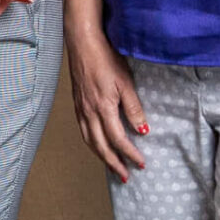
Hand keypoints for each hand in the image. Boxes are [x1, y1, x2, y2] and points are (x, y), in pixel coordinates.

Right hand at [69, 33, 147, 181]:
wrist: (82, 43)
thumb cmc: (105, 58)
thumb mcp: (126, 83)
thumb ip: (133, 108)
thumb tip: (142, 131)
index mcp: (103, 108)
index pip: (118, 139)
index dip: (130, 154)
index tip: (141, 164)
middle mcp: (89, 112)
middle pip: (100, 146)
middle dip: (113, 163)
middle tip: (125, 176)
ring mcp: (80, 108)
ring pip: (88, 140)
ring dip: (101, 156)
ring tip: (112, 165)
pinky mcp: (77, 103)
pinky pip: (82, 130)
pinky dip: (91, 142)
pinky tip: (97, 144)